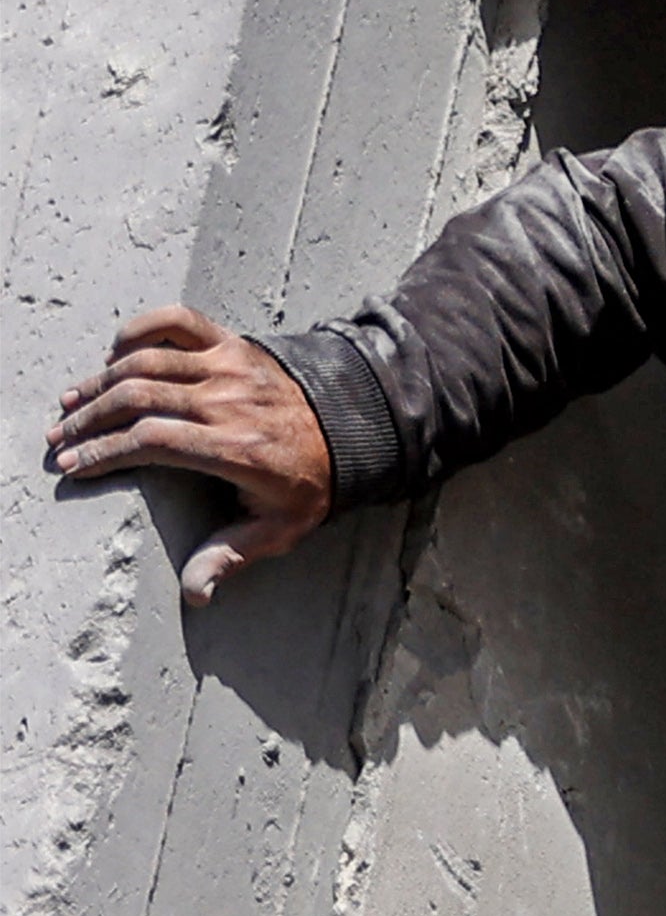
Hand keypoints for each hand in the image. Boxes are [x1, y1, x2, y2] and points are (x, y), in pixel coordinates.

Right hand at [47, 307, 334, 604]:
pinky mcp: (234, 343)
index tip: (74, 467)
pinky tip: (114, 354)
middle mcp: (230, 401)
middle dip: (88, 420)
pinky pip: (176, 321)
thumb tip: (195, 594)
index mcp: (237, 449)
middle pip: (136, 398)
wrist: (355, 430)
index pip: (151, 441)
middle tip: (60, 440)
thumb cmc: (309, 483)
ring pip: (145, 362)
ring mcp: (231, 366)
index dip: (105, 453)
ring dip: (99, 382)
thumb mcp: (279, 528)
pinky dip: (138, 329)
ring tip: (71, 404)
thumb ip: (231, 555)